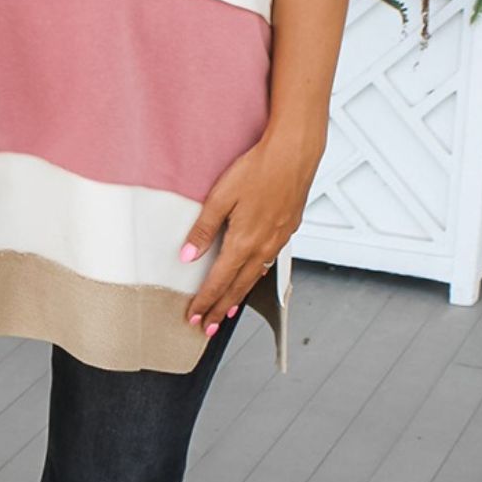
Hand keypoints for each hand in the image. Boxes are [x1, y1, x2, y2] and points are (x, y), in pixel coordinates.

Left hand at [178, 125, 323, 335]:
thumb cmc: (258, 169)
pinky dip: (254, 279)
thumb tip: (187, 255)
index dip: (204, 302)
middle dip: (219, 310)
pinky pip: (267, 264)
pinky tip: (250, 279)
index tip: (193, 316)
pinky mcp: (287, 232)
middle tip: (206, 327)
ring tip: (225, 311)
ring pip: (254, 278)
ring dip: (238, 298)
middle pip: (237, 288)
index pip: (218, 282)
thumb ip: (203, 229)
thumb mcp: (221, 196)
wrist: (294, 154)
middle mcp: (263, 247)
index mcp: (243, 242)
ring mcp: (277, 241)